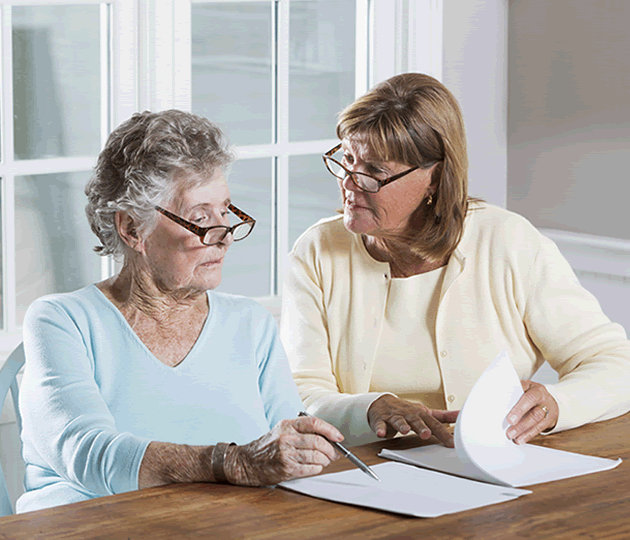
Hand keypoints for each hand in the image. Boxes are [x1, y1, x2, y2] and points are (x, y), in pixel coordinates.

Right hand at [225, 416, 341, 485]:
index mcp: (287, 425)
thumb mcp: (282, 431)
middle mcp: (286, 437)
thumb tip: (328, 437)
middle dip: (331, 449)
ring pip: (316, 456)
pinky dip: (317, 468)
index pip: (314, 423)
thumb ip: (302, 431)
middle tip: (334, 454)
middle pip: (318, 441)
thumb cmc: (268, 446)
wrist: (247, 462)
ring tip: (324, 461)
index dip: (330, 430)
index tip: (339, 437)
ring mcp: (285, 453)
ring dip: (325, 460)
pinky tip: (315, 467)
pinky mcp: (286, 468)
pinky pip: (310, 469)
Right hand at [367, 394, 458, 446]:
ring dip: (402, 426)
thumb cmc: (406, 410)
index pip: (434, 424)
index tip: (451, 443)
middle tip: (426, 434)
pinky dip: (380, 428)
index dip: (443, 434)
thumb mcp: (426, 412)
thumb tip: (459, 416)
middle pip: (416, 420)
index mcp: (421, 414)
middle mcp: (409, 414)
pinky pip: (380, 424)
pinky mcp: (381, 420)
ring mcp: (395, 416)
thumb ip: (443, 416)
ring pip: (399, 421)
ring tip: (405, 431)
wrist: (382, 403)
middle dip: (421, 427)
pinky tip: (381, 433)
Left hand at [506, 380, 558, 443]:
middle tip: (509, 427)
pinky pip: (539, 429)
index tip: (509, 418)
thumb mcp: (524, 388)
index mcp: (536, 389)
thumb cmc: (531, 393)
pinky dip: (527, 435)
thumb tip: (498, 403)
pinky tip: (519, 439)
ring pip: (537, 421)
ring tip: (512, 435)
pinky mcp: (548, 421)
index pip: (529, 397)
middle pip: (534, 411)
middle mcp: (543, 399)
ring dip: (523, 430)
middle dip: (521, 420)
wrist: (549, 400)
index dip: (519, 408)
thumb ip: (515, 394)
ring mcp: (548, 410)